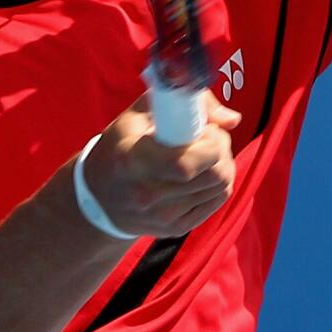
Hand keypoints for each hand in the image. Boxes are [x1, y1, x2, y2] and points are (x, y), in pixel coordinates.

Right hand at [80, 90, 242, 237]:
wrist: (99, 198)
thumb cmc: (120, 146)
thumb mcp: (140, 113)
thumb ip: (186, 103)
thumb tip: (232, 120)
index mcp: (133, 161)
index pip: (188, 163)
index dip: (209, 142)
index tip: (202, 129)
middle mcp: (148, 195)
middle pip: (216, 176)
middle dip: (221, 150)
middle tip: (206, 139)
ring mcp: (164, 216)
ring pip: (222, 187)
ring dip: (221, 165)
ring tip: (201, 155)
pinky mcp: (177, 228)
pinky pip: (218, 200)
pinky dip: (217, 182)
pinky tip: (199, 173)